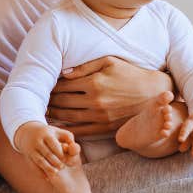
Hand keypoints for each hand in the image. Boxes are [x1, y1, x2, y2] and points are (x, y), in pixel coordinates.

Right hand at [14, 122, 79, 178]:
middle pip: (47, 154)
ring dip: (48, 168)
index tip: (67, 160)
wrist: (28, 133)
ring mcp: (31, 149)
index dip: (61, 154)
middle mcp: (37, 141)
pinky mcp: (27, 156)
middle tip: (62, 167)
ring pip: (40, 161)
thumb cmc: (49, 134)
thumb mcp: (58, 132)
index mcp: (46, 134)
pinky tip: (47, 178)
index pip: (54, 145)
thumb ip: (69, 139)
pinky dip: (40, 173)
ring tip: (55, 173)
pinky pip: (33, 166)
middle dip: (56, 162)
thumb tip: (75, 148)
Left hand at [47, 56, 174, 136]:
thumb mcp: (109, 62)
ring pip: (69, 117)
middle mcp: (95, 101)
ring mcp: (100, 116)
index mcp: (94, 82)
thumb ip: (85, 66)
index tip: (44, 86)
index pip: (64, 85)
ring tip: (45, 111)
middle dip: (49, 100)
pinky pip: (82, 131)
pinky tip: (58, 127)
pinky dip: (68, 129)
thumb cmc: (130, 74)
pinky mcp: (105, 127)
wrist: (153, 94)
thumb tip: (64, 73)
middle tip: (39, 99)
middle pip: (63, 102)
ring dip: (54, 115)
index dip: (51, 86)